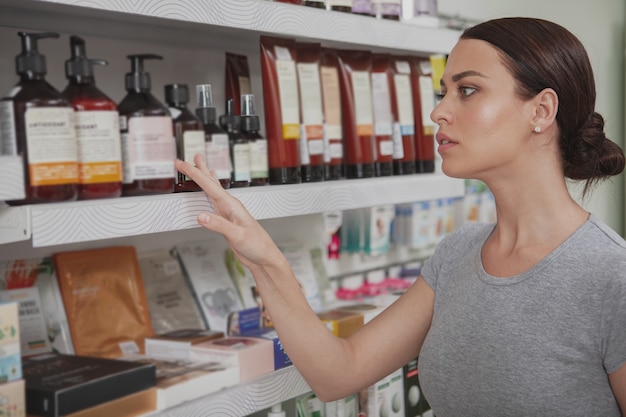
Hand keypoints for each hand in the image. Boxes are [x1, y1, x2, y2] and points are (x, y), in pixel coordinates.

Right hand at [174, 154, 279, 269]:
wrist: (264, 257)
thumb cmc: (257, 245)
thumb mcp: (237, 235)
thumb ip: (219, 225)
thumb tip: (201, 216)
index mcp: (232, 205)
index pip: (209, 185)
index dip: (194, 173)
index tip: (181, 164)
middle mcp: (229, 206)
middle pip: (211, 183)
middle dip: (198, 170)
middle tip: (186, 159)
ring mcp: (227, 213)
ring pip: (213, 190)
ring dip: (204, 177)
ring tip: (199, 165)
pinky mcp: (225, 221)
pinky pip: (214, 202)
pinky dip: (209, 193)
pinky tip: (209, 190)